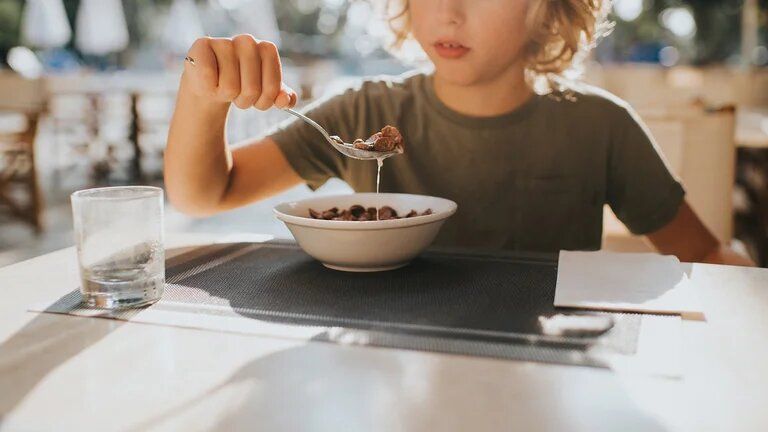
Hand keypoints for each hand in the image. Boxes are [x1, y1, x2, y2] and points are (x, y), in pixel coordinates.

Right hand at [181, 35, 297, 109]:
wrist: (211, 83)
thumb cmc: (241, 86)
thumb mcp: (266, 94)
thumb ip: (284, 98)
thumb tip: (285, 100)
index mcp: (267, 49)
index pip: (273, 89)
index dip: (264, 102)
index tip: (257, 99)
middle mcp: (247, 41)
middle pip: (251, 89)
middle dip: (244, 101)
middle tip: (236, 94)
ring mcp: (224, 41)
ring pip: (229, 88)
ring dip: (225, 96)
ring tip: (222, 86)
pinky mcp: (201, 46)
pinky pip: (208, 78)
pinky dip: (208, 88)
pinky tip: (208, 81)